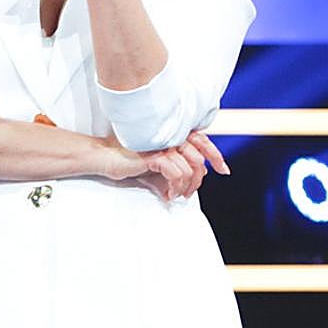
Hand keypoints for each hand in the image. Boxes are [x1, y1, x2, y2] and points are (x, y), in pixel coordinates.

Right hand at [95, 130, 228, 200]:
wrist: (103, 157)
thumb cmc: (126, 160)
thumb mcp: (154, 166)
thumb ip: (172, 169)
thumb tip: (188, 184)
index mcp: (170, 133)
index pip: (201, 140)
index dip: (216, 154)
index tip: (223, 169)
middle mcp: (168, 134)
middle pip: (199, 157)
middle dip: (199, 180)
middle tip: (188, 193)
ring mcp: (161, 143)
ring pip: (191, 168)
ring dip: (186, 187)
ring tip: (175, 194)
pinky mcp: (154, 154)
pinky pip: (177, 173)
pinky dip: (175, 187)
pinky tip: (167, 193)